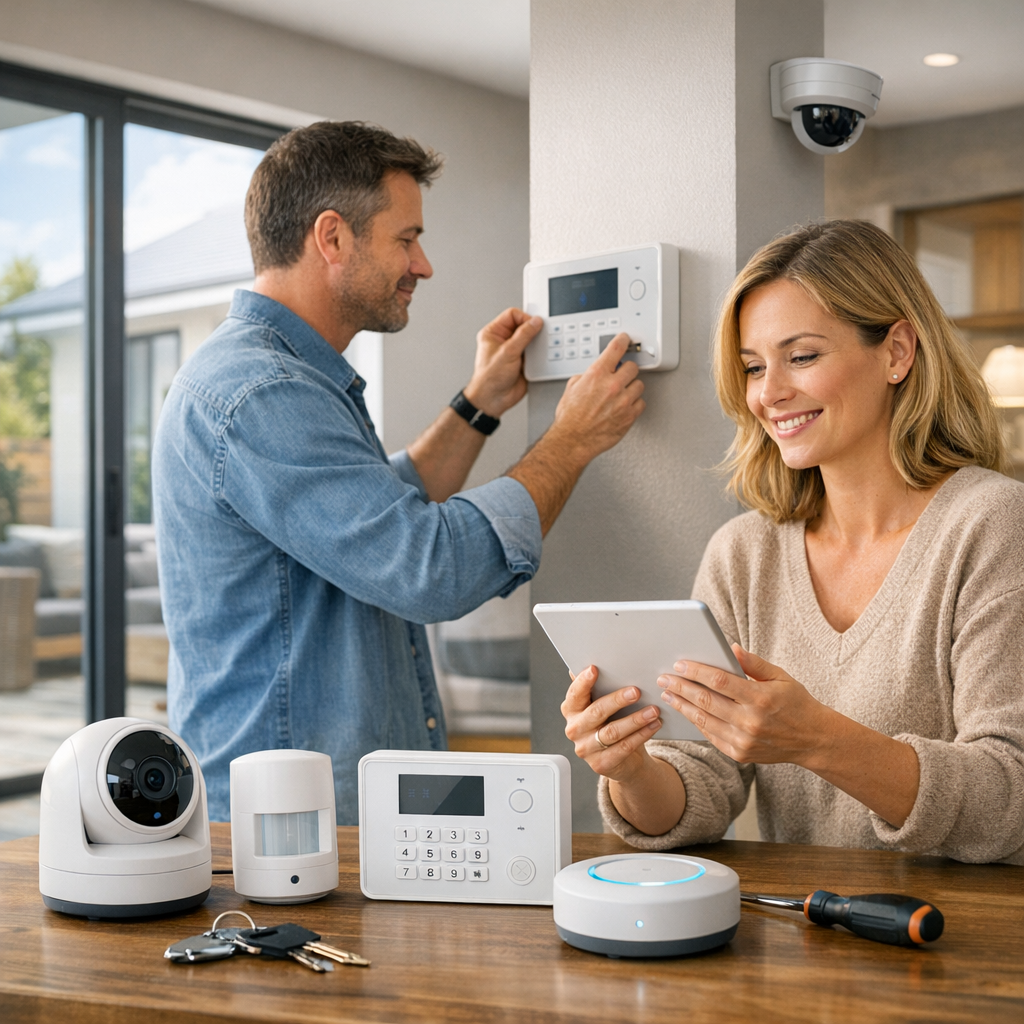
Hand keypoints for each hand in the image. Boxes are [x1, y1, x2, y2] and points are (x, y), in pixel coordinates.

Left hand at [462, 308, 541, 417]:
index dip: (525, 318)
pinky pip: (534, 352)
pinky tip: (538, 358)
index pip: (512, 315)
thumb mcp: (508, 352)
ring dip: (536, 344)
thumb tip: (535, 322)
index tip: (534, 326)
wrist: (493, 400)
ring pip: (530, 339)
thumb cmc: (489, 378)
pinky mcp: (523, 361)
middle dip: (532, 331)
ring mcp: (514, 351)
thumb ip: (523, 335)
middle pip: (523, 326)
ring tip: (537, 349)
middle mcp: (503, 340)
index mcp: (493, 333)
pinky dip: (539, 354)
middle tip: (539, 335)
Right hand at [548, 334, 645, 466]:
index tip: (625, 339)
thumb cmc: (570, 418)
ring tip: (622, 394)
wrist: (573, 440)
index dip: (623, 341)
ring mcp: (623, 401)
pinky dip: (635, 404)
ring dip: (632, 388)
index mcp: (597, 374)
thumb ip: (587, 376)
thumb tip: (594, 374)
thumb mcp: (572, 388)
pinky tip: (625, 406)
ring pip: (639, 385)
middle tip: (622, 375)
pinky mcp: (629, 416)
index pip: (616, 349)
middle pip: (633, 367)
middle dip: (627, 370)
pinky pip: (641, 403)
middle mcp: (612, 385)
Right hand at [561, 665, 662, 780]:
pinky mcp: (601, 764)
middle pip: (596, 712)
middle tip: (636, 691)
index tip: (594, 669)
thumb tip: (596, 662)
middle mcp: (575, 729)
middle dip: (617, 700)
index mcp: (571, 710)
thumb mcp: (602, 705)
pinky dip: (641, 735)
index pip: (574, 694)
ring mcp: (586, 748)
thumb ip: (598, 688)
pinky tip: (653, 725)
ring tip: (653, 710)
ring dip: (635, 719)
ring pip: (612, 732)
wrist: (621, 759)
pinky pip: (624, 747)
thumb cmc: (610, 724)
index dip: (583, 682)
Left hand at [657, 645, 832, 767]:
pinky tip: (685, 711)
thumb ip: (754, 662)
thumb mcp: (781, 676)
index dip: (696, 672)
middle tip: (663, 678)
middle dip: (681, 688)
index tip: (679, 664)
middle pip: (706, 701)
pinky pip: (711, 736)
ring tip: (667, 694)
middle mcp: (750, 722)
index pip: (720, 681)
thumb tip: (730, 646)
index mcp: (761, 698)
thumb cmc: (797, 702)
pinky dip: (696, 723)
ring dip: (682, 706)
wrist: (813, 740)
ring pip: (704, 721)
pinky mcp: (740, 754)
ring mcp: (744, 741)